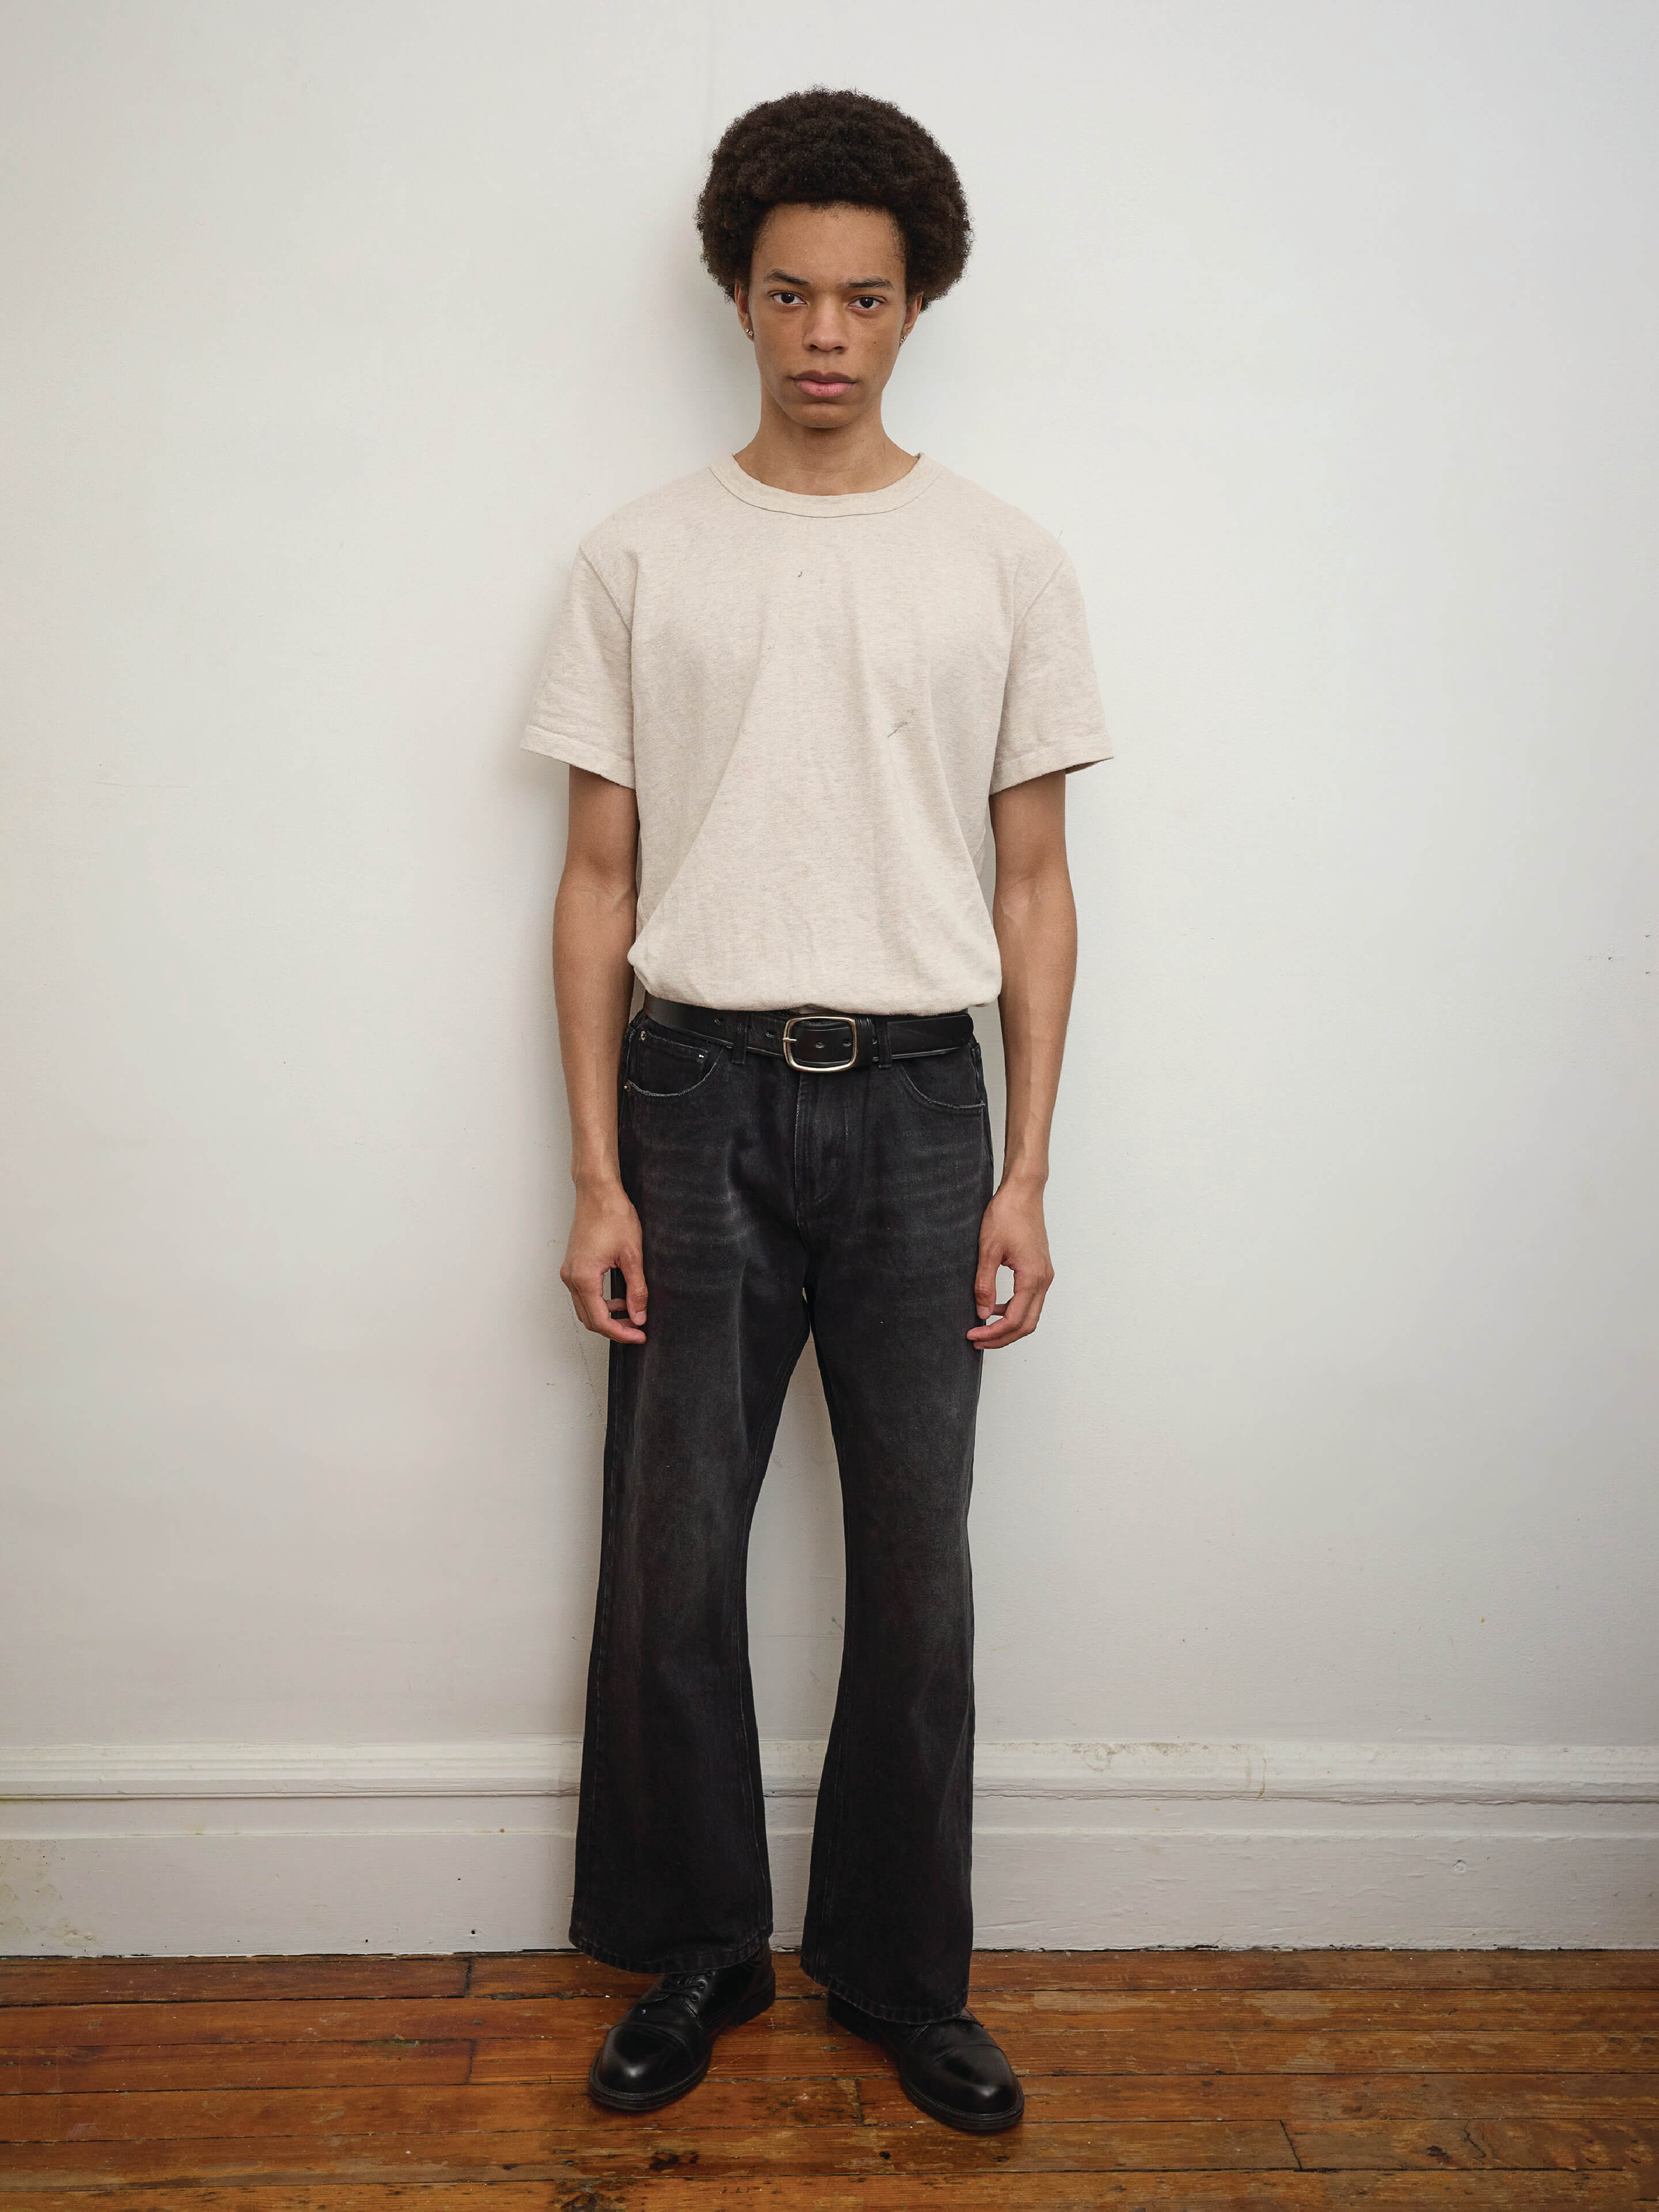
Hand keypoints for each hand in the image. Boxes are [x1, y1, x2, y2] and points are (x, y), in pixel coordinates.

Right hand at [561, 1181, 646, 1343]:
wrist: (598, 1192)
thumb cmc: (612, 1215)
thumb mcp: (632, 1256)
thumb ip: (636, 1290)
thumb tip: (639, 1315)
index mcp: (584, 1278)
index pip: (601, 1320)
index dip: (622, 1333)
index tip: (639, 1335)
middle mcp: (571, 1277)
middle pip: (590, 1319)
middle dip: (614, 1328)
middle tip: (637, 1329)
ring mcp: (569, 1271)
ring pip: (585, 1308)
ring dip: (607, 1316)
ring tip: (632, 1314)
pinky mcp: (573, 1266)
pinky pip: (584, 1294)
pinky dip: (601, 1302)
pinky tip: (619, 1297)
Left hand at [967, 1180, 1053, 1347]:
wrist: (1023, 1192)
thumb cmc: (1007, 1214)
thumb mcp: (988, 1250)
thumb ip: (985, 1284)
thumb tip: (983, 1314)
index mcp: (1032, 1277)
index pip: (1014, 1320)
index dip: (993, 1333)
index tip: (973, 1335)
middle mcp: (1043, 1280)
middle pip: (1027, 1324)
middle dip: (1002, 1337)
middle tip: (977, 1340)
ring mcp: (1044, 1275)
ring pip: (1031, 1314)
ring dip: (1008, 1326)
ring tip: (983, 1328)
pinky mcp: (1040, 1269)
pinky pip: (1030, 1300)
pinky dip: (1014, 1310)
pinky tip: (995, 1307)